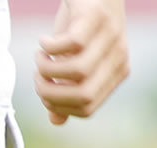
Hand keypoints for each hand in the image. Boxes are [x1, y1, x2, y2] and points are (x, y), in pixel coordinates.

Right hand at [36, 0, 128, 124]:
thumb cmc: (80, 26)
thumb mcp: (74, 61)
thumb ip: (68, 89)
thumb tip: (56, 120)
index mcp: (116, 73)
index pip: (86, 109)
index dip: (58, 106)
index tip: (44, 89)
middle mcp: (118, 56)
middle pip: (83, 96)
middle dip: (49, 93)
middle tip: (38, 76)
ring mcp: (111, 36)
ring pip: (77, 72)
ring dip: (46, 69)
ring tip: (39, 57)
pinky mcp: (96, 17)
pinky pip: (72, 44)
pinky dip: (49, 46)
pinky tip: (44, 40)